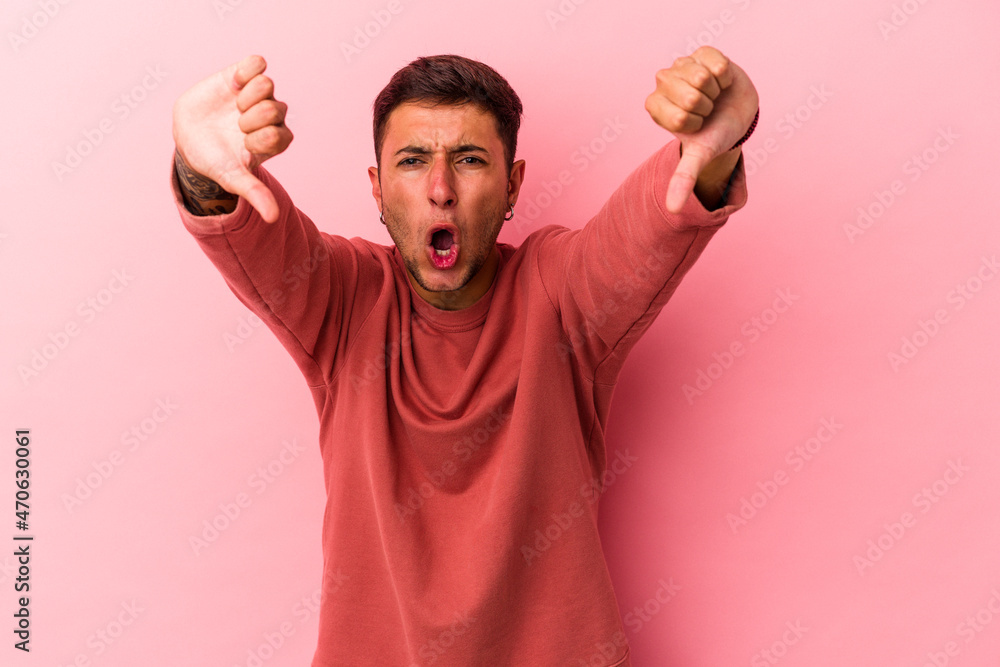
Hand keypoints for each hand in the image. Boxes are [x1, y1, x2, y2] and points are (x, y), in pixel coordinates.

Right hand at [172, 54, 292, 222]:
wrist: (190, 137)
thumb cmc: (215, 160)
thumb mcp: (232, 178)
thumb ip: (254, 193)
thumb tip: (273, 218)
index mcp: (275, 140)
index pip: (282, 135)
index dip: (259, 139)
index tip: (243, 145)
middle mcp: (271, 116)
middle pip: (276, 108)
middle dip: (251, 119)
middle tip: (236, 126)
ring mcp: (257, 95)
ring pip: (267, 85)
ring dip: (247, 97)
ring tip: (233, 106)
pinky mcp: (242, 76)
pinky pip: (256, 64)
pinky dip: (245, 71)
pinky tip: (232, 84)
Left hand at [645, 46, 757, 212]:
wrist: (737, 114)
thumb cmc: (713, 135)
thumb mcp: (699, 157)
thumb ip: (683, 180)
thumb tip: (672, 210)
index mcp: (654, 106)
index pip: (677, 116)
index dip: (694, 122)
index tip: (697, 124)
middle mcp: (663, 82)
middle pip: (689, 96)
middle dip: (705, 107)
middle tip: (707, 109)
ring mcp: (681, 64)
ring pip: (701, 78)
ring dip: (715, 91)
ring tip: (714, 96)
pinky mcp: (701, 53)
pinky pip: (716, 63)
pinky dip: (725, 74)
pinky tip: (722, 80)